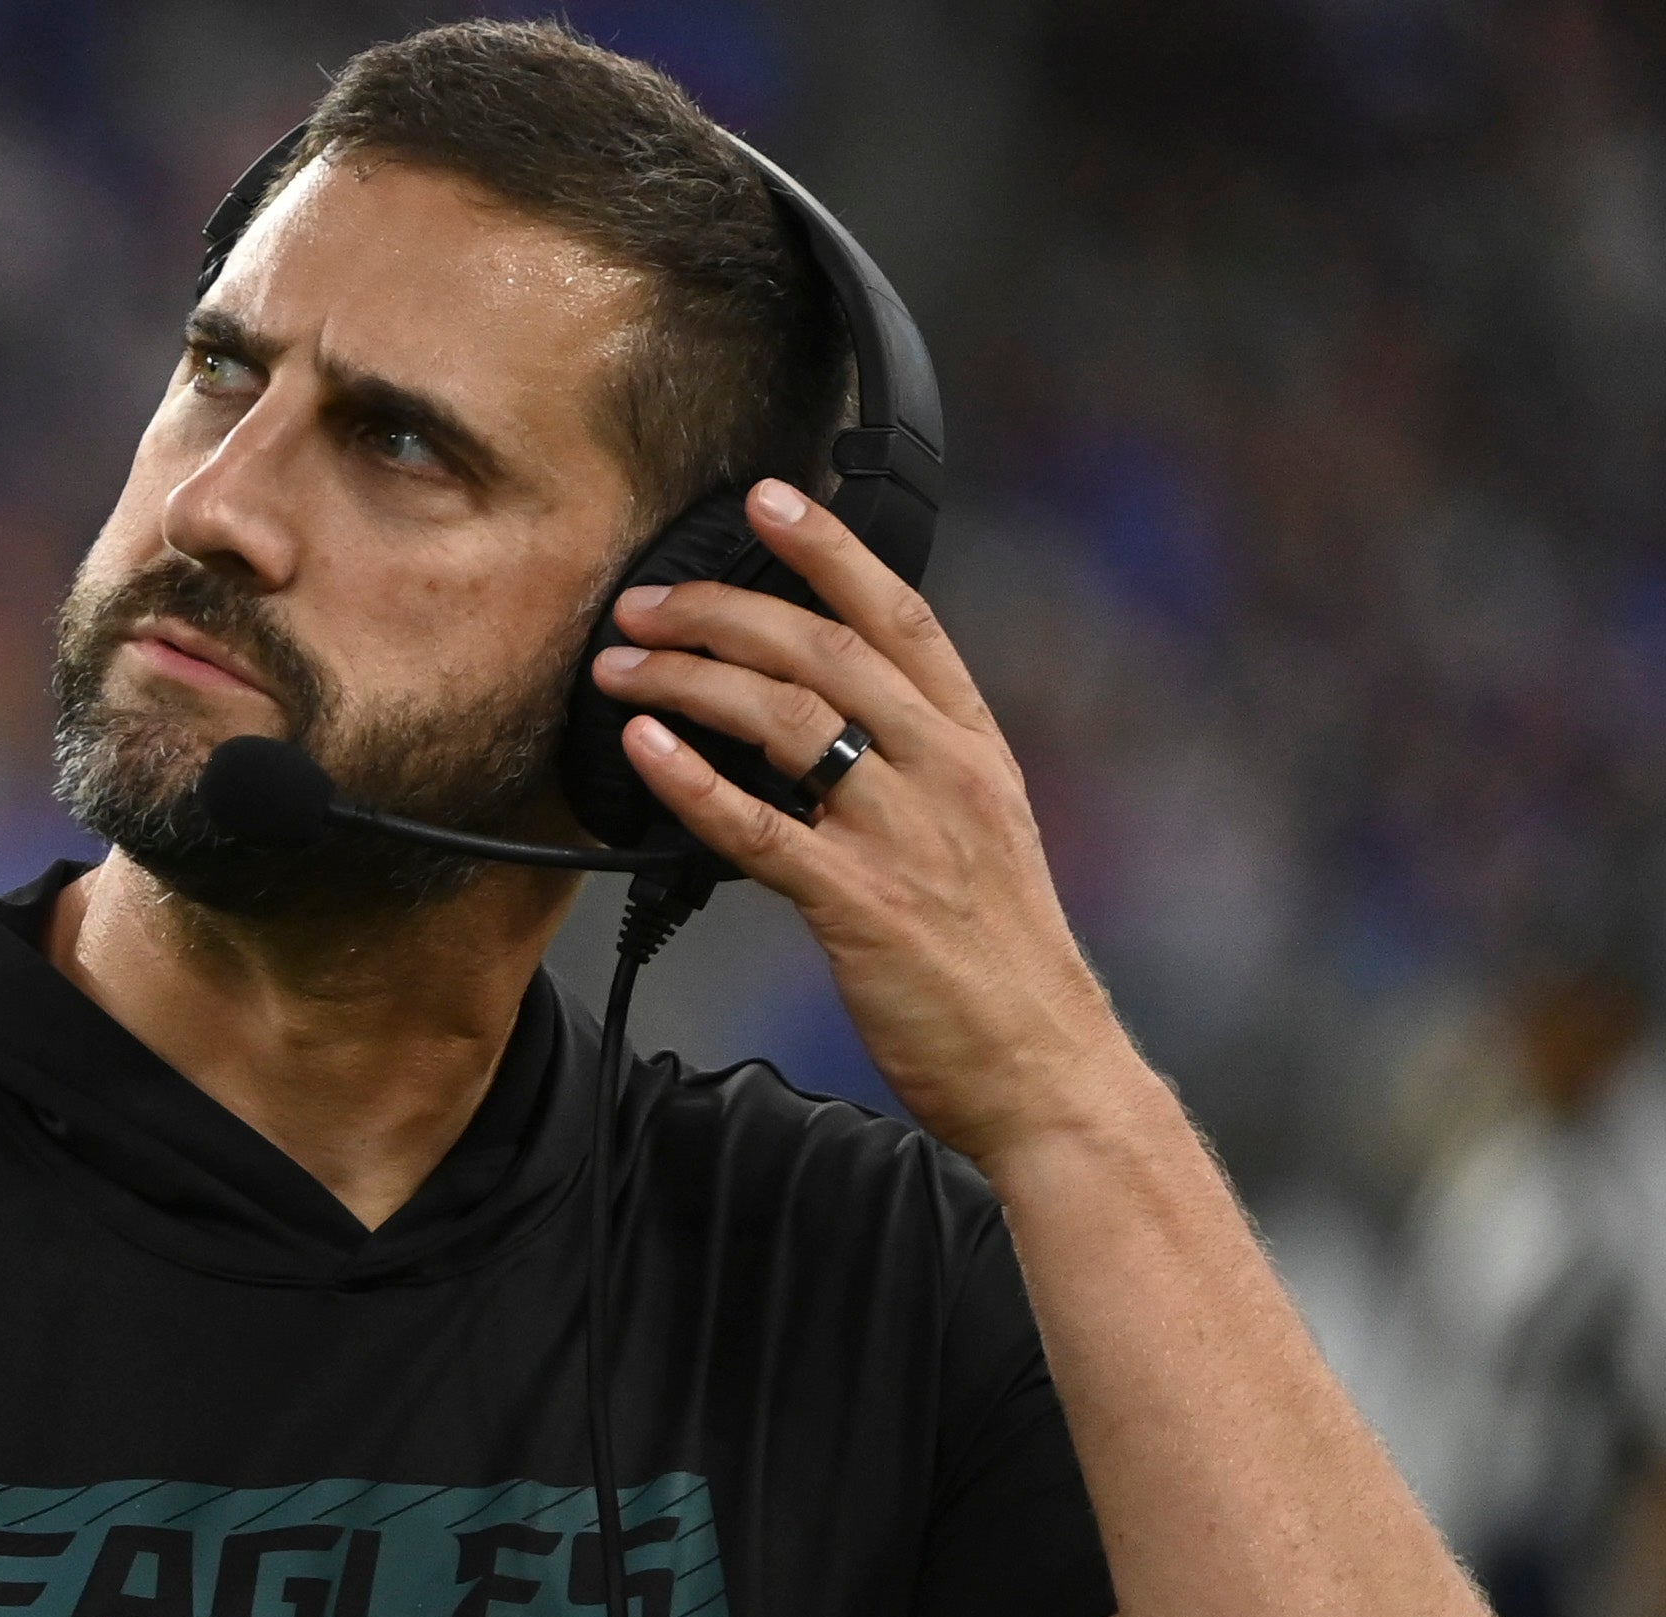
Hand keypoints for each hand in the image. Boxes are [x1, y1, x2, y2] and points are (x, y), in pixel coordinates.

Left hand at [588, 479, 1149, 1167]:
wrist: (1044, 1068)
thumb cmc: (999, 960)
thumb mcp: (979, 834)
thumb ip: (913, 767)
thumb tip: (822, 720)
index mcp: (975, 748)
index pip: (901, 616)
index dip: (831, 549)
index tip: (767, 499)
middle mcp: (944, 774)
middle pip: (823, 650)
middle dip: (720, 609)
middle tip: (642, 602)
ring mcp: (903, 837)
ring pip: (786, 719)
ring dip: (688, 680)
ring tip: (620, 666)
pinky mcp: (860, 906)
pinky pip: (759, 826)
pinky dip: (692, 779)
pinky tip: (644, 747)